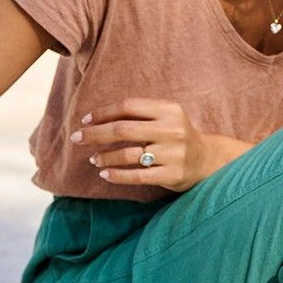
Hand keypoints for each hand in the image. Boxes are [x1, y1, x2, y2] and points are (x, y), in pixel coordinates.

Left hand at [70, 98, 212, 192]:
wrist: (206, 160)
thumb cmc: (175, 136)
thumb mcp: (165, 117)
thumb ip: (139, 113)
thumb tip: (95, 118)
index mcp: (169, 109)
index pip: (128, 106)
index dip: (103, 112)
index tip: (85, 121)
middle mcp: (172, 130)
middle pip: (123, 130)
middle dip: (95, 134)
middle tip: (76, 139)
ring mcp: (173, 153)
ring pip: (127, 155)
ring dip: (104, 157)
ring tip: (94, 159)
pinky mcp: (172, 175)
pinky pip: (137, 176)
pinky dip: (117, 175)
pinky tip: (104, 174)